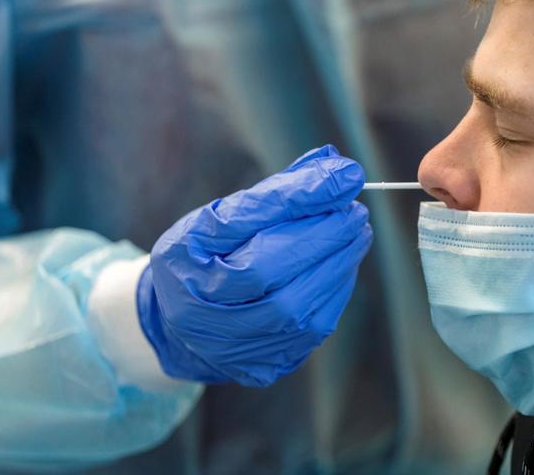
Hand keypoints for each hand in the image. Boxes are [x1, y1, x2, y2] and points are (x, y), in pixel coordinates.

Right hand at [137, 145, 372, 386]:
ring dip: (339, 266)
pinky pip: (314, 329)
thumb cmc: (200, 258)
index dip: (302, 205)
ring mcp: (241, 352)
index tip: (345, 176)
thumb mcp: (215, 218)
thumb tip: (332, 166)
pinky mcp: (267, 367)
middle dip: (327, 241)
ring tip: (354, 232)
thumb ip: (271, 194)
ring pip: (304, 312)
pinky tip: (340, 263)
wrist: (178, 323)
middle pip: (280, 285)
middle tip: (355, 211)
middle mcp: (211, 325)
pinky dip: (335, 290)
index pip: (252, 239)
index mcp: (189, 279)